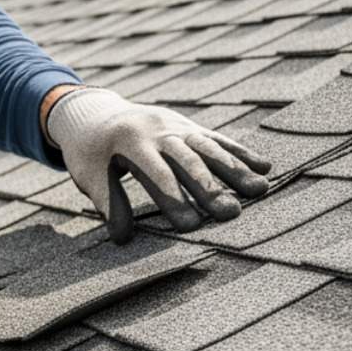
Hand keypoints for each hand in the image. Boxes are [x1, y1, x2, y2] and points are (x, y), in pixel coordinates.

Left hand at [46, 87, 271, 242]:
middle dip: (210, 187)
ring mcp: (176, 124)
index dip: (173, 199)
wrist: (93, 112)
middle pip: (188, 160)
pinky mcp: (188, 125)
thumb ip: (108, 202)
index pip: (156, 173)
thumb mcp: (87, 174)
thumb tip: (122, 238)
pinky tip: (264, 166)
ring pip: (209, 146)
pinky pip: (217, 138)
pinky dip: (240, 152)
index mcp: (129, 141)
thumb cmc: (89, 151)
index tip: (191, 226)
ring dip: (235, 169)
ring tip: (259, 190)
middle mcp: (157, 129)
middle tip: (230, 214)